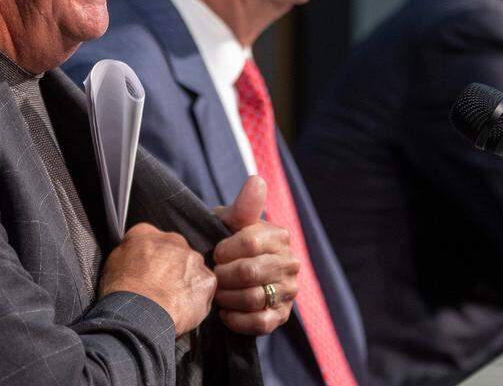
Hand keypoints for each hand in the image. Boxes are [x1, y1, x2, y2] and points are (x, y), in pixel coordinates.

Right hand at [99, 223, 215, 335]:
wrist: (139, 313)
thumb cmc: (122, 292)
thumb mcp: (112, 264)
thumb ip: (128, 252)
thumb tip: (135, 256)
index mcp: (146, 233)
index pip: (150, 238)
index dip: (150, 257)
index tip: (148, 271)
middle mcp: (172, 240)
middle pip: (175, 250)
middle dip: (171, 266)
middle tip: (161, 287)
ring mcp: (192, 259)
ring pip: (192, 268)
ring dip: (186, 280)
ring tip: (172, 301)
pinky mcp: (207, 279)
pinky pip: (204, 287)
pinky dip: (197, 298)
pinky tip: (184, 309)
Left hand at [211, 176, 298, 335]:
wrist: (227, 271)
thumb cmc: (226, 240)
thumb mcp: (229, 220)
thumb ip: (243, 205)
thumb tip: (257, 180)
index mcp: (280, 236)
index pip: (251, 242)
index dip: (225, 250)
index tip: (215, 253)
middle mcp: (290, 263)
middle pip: (250, 272)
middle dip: (223, 275)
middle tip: (212, 275)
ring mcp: (289, 291)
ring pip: (254, 298)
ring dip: (227, 297)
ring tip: (216, 293)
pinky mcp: (282, 315)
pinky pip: (261, 323)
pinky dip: (238, 319)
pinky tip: (225, 312)